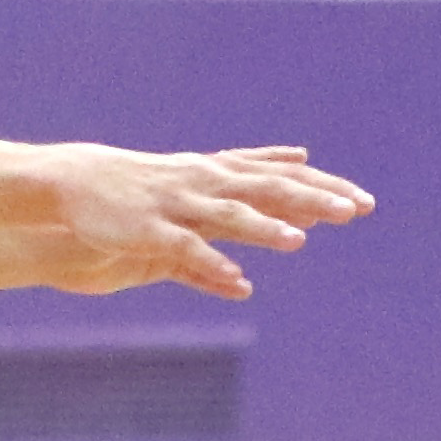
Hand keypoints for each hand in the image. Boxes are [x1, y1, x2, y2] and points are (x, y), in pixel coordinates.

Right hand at [38, 143, 373, 297]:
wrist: (74, 183)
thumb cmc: (146, 185)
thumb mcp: (204, 177)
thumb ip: (253, 173)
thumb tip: (303, 160)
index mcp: (220, 175)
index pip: (282, 179)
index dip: (324, 189)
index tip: (365, 202)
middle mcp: (206, 184)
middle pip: (267, 190)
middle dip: (311, 200)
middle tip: (356, 210)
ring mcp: (178, 206)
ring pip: (228, 216)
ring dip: (264, 228)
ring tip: (300, 241)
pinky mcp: (150, 232)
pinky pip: (185, 250)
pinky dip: (211, 263)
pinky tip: (238, 280)